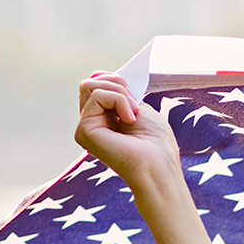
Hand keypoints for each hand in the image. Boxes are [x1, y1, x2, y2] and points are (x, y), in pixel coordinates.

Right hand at [75, 72, 181, 189]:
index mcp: (104, 118)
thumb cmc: (157, 144)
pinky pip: (96, 95)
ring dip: (119, 93)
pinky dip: (119, 100)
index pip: (98, 83)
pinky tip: (129, 120)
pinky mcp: (84, 131)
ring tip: (133, 115)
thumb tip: (100, 76)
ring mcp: (86, 128)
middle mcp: (92, 123)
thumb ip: (118, 93)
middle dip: (118, 84)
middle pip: (91, 82)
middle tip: (136, 107)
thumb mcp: (139, 108)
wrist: (159, 167)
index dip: (117, 82)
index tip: (136, 100)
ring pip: (89, 85)